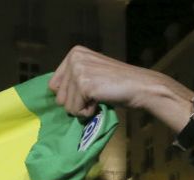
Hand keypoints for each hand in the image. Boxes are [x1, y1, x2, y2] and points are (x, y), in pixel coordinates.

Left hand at [50, 46, 189, 117]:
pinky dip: (88, 112)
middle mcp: (74, 58)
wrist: (139, 87)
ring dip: (83, 108)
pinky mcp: (84, 85)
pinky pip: (75, 111)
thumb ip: (72, 78)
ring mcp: (78, 71)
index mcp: (74, 53)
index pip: (53, 85)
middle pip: (59, 97)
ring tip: (99, 97)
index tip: (88, 90)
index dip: (70, 95)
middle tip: (96, 94)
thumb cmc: (117, 83)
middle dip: (77, 102)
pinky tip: (100, 101)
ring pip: (66, 106)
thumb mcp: (91, 72)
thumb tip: (54, 93)